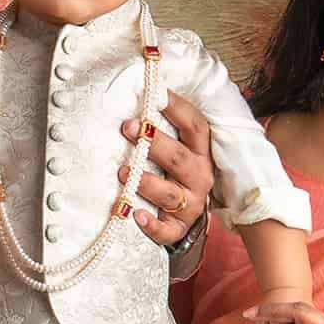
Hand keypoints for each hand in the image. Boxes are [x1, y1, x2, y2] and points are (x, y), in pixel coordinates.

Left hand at [119, 92, 214, 246]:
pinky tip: (135, 215)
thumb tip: (138, 93)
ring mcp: (190, 203)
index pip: (195, 126)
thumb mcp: (180, 147)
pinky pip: (166, 230)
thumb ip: (163, 127)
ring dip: (146, 181)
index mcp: (200, 151)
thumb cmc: (175, 172)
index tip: (155, 94)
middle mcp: (199, 176)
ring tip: (123, 171)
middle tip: (128, 128)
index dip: (177, 109)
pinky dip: (152, 225)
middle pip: (179, 158)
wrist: (186, 213)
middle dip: (154, 142)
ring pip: (169, 193)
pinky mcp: (178, 227)